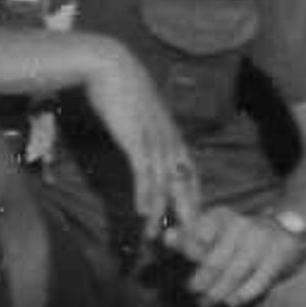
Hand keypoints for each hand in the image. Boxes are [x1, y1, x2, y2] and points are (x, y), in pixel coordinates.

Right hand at [79, 41, 196, 240]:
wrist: (111, 66)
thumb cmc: (123, 91)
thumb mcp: (142, 118)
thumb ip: (147, 135)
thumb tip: (144, 150)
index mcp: (173, 137)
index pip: (191, 174)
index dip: (193, 198)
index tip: (194, 220)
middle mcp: (170, 141)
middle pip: (185, 184)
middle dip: (187, 213)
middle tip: (190, 239)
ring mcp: (155, 141)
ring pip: (165, 184)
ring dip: (161, 212)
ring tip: (158, 235)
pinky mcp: (137, 139)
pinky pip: (145, 172)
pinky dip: (146, 193)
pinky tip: (144, 212)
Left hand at [163, 203, 299, 306]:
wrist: (288, 232)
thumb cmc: (238, 238)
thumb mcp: (212, 232)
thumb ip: (188, 237)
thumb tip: (166, 237)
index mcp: (220, 216)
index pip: (196, 236)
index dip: (187, 253)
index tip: (181, 264)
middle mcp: (241, 224)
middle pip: (213, 261)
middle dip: (199, 282)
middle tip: (192, 292)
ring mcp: (261, 240)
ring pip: (233, 274)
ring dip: (217, 293)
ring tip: (206, 303)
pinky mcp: (278, 256)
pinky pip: (257, 282)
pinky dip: (241, 295)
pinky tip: (231, 302)